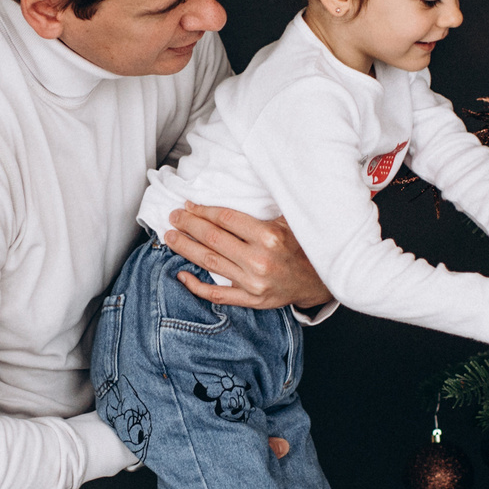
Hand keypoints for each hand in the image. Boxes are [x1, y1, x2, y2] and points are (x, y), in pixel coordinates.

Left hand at [162, 205, 333, 310]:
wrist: (318, 281)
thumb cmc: (301, 247)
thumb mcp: (288, 222)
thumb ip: (264, 210)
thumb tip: (234, 189)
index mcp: (269, 237)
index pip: (226, 219)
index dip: (203, 210)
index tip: (189, 205)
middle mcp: (259, 260)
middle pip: (213, 238)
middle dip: (188, 225)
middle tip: (173, 216)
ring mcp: (252, 282)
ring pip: (209, 262)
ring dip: (186, 248)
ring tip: (170, 237)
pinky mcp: (250, 300)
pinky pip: (217, 294)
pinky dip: (196, 286)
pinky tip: (181, 274)